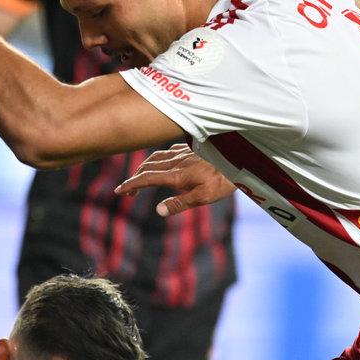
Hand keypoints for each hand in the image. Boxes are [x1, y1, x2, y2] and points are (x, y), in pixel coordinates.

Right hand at [115, 144, 235, 217]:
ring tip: (138, 178)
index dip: (131, 185)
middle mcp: (177, 162)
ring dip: (143, 168)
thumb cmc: (224, 181)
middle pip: (147, 167)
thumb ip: (180, 203)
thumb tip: (159, 211)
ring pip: (155, 158)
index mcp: (177, 175)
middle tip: (126, 191)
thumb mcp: (204, 197)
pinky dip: (155, 159)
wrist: (240, 158)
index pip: (147, 179)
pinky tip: (159, 163)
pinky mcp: (189, 148)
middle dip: (134, 179)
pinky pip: (166, 152)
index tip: (119, 191)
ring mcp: (182, 153)